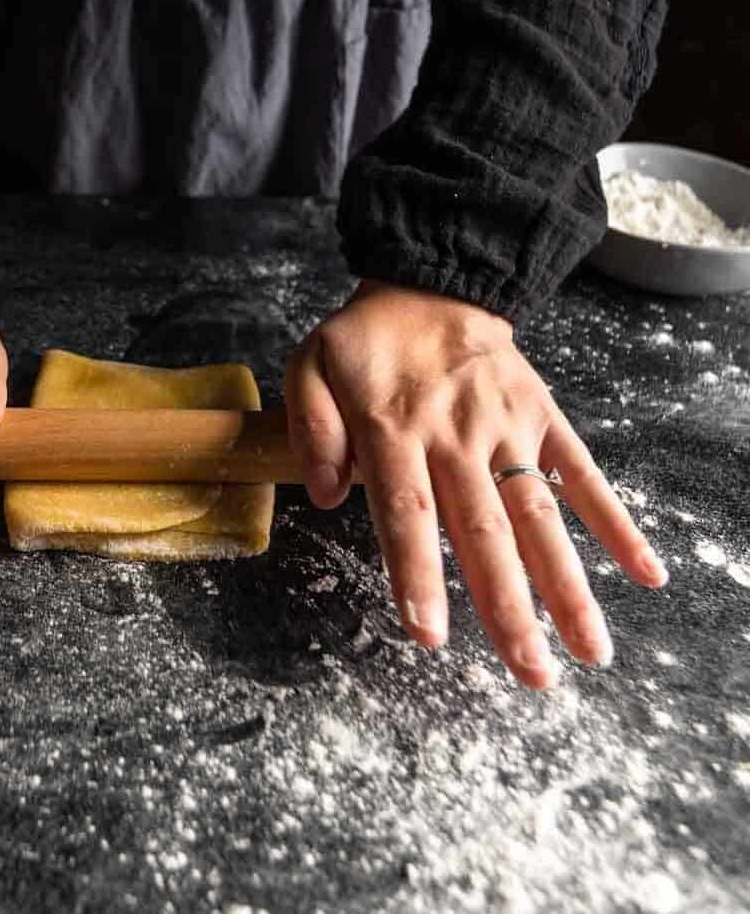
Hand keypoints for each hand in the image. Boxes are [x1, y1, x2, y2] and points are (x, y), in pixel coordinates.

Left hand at [284, 279, 667, 688]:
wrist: (432, 281)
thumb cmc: (365, 338)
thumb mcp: (311, 365)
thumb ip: (311, 430)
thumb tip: (322, 496)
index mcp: (393, 427)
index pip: (407, 511)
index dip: (419, 572)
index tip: (431, 633)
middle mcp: (456, 435)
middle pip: (483, 529)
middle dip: (507, 605)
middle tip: (530, 674)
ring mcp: (506, 427)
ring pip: (539, 514)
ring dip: (565, 584)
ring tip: (591, 650)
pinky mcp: (543, 417)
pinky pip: (582, 471)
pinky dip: (615, 520)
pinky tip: (644, 572)